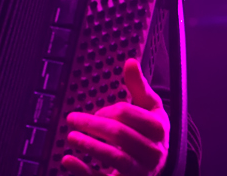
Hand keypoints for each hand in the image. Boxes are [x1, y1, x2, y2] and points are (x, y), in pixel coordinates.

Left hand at [61, 59, 168, 175]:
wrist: (158, 164)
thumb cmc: (150, 131)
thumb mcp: (150, 108)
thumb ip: (139, 86)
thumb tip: (130, 62)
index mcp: (158, 129)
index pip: (130, 115)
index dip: (109, 111)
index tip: (97, 112)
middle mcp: (153, 152)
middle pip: (121, 136)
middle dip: (94, 125)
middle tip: (73, 119)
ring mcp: (142, 172)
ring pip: (116, 159)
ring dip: (90, 146)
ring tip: (71, 137)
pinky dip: (84, 172)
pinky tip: (68, 160)